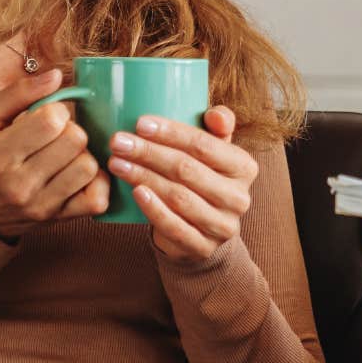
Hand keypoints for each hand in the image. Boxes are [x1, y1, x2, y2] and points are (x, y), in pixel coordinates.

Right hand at [0, 69, 111, 239]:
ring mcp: (42, 205)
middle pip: (75, 141)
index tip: (47, 117)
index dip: (56, 111)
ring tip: (66, 154)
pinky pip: (97, 199)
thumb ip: (19, 92)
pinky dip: (97, 182)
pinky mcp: (60, 219)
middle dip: (71, 130)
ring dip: (83, 154)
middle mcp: (20, 184)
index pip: (51, 121)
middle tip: (57, 135)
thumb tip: (57, 76)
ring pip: (89, 167)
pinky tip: (80, 173)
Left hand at [106, 105, 259, 264]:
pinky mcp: (203, 247)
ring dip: (143, 177)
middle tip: (118, 142)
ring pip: (178, 196)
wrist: (202, 231)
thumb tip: (216, 115)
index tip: (140, 123)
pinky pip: (175, 226)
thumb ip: (218, 127)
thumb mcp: (214, 151)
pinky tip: (135, 191)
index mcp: (244, 167)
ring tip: (117, 163)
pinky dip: (153, 208)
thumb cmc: (202, 180)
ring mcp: (223, 225)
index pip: (205, 145)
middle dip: (149, 153)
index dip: (171, 133)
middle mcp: (239, 197)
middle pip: (187, 169)